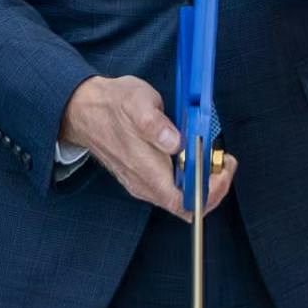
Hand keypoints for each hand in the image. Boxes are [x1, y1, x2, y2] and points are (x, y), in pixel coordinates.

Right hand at [66, 74, 228, 220]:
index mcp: (147, 173)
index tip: (223, 169)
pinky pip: (173, 188)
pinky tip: (195, 156)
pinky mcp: (143, 177)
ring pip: (182, 198)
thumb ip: (155, 124)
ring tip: (212, 156)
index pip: (186, 203)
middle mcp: (145, 185)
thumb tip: (174, 141)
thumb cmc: (112, 105)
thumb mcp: (137, 102)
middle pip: (189, 205)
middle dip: (214, 186)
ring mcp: (143, 183)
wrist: (84, 109)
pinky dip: (190, 177)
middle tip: (223, 161)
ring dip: (203, 181)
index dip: (211, 193)